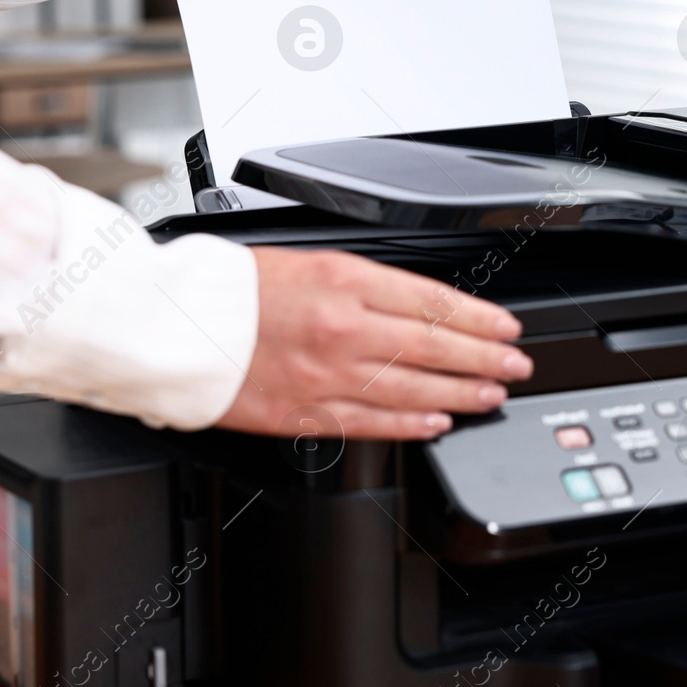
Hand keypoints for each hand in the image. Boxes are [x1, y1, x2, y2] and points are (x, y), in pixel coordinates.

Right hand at [217, 247, 532, 439]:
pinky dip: (411, 424)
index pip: (431, 300)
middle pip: (433, 345)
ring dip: (461, 392)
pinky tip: (438, 421)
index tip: (504, 326)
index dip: (477, 318)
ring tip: (491, 393)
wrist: (171, 324)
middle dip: (484, 356)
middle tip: (515, 363)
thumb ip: (362, 284)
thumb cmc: (230, 289)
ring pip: (412, 387)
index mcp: (343, 280)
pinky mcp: (303, 412)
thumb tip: (416, 306)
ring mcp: (325, 374)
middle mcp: (341, 327)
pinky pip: (371, 422)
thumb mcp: (307, 261)